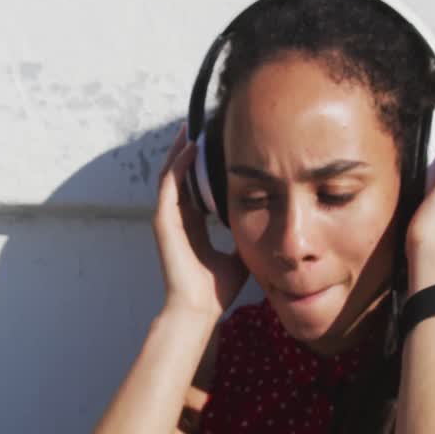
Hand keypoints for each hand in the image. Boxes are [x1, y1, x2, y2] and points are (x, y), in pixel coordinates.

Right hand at [152, 122, 249, 318]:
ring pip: (171, 173)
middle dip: (189, 150)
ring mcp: (168, 218)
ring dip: (180, 149)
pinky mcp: (163, 220)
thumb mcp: (240, 252)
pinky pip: (169, 184)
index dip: (204, 165)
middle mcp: (178, 218)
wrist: (200, 308)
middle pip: (181, 174)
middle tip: (201, 125)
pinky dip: (178, 164)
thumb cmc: (218, 288)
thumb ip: (247, 235)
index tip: (217, 145)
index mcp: (193, 225)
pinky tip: (191, 147)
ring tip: (192, 127)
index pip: (196, 186)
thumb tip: (271, 223)